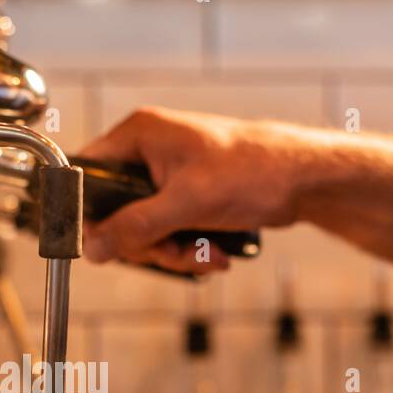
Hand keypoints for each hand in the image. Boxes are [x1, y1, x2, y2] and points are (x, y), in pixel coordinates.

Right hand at [76, 107, 308, 273]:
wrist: (304, 180)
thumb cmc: (253, 171)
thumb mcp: (186, 204)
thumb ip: (134, 227)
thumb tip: (93, 247)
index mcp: (139, 136)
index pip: (89, 175)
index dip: (93, 214)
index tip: (111, 242)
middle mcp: (148, 153)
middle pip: (116, 214)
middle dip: (148, 243)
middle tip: (174, 250)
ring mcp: (167, 177)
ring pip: (144, 230)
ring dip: (173, 252)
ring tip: (205, 256)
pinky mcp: (186, 197)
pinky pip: (169, 232)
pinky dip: (189, 249)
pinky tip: (215, 255)